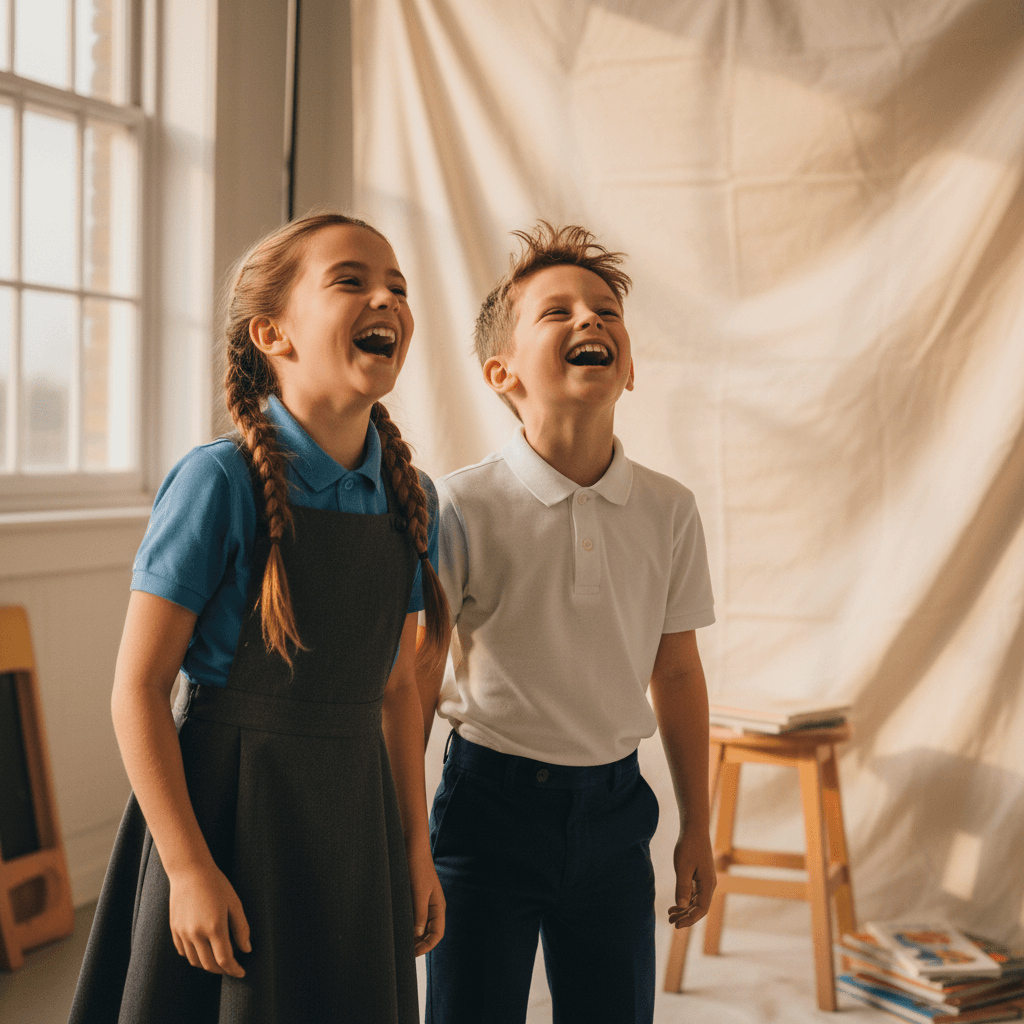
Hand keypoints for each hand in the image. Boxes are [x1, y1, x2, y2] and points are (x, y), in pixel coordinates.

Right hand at [168, 861, 250, 976]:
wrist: (190, 872)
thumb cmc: (216, 884)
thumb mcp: (234, 903)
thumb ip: (241, 928)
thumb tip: (246, 950)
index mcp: (215, 927)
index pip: (224, 959)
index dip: (234, 969)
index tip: (241, 972)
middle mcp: (196, 934)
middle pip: (209, 964)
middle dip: (222, 970)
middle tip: (231, 967)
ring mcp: (183, 933)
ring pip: (195, 961)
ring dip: (207, 964)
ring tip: (218, 959)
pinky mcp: (174, 930)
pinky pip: (184, 952)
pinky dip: (194, 956)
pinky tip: (203, 950)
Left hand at [407, 843, 444, 955]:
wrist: (411, 845)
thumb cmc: (417, 866)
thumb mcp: (419, 891)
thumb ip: (420, 913)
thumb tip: (417, 934)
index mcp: (438, 906)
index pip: (437, 934)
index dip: (426, 946)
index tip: (412, 953)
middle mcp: (432, 906)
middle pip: (428, 932)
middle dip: (418, 943)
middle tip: (402, 951)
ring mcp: (422, 902)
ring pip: (419, 926)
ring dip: (411, 935)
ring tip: (398, 942)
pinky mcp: (413, 897)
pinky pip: (412, 916)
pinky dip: (406, 924)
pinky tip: (396, 927)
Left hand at [667, 828, 715, 928]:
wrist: (695, 828)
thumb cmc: (689, 846)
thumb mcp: (683, 867)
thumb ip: (683, 887)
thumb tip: (682, 906)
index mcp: (708, 884)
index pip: (701, 910)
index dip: (689, 919)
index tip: (676, 925)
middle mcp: (709, 885)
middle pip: (699, 908)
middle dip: (685, 916)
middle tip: (670, 920)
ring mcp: (706, 881)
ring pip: (697, 902)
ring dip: (685, 909)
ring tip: (670, 914)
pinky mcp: (701, 877)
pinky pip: (695, 894)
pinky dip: (686, 900)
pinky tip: (676, 904)